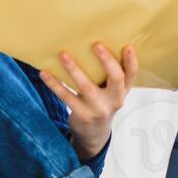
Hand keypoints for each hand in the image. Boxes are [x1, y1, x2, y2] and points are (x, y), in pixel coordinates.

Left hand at [39, 43, 139, 159]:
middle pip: (116, 79)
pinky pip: (66, 96)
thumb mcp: (112, 92)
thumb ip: (109, 75)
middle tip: (96, 44)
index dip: (131, 60)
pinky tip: (45, 73)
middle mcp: (114, 100)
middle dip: (107, 61)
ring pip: (86, 87)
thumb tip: (93, 42)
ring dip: (74, 69)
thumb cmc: (102, 103)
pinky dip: (55, 84)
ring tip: (63, 54)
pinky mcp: (82, 114)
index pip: (132, 74)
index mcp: (123, 90)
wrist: (94, 134)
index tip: (127, 46)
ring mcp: (98, 108)